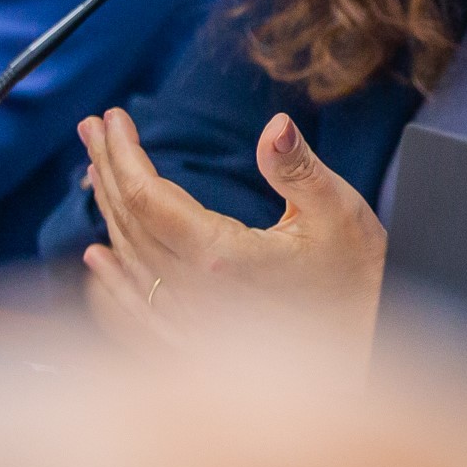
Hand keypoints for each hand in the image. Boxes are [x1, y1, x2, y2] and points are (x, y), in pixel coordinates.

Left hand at [80, 108, 386, 347]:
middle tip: (93, 127)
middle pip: (129, 223)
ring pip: (128, 262)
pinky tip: (97, 260)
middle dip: (107, 168)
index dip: (125, 152)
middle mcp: (195, 296)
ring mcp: (190, 326)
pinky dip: (110, 282)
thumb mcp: (338, 211)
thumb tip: (275, 126)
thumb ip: (297, 167)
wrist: (372, 349)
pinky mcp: (195, 346)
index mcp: (222, 258)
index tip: (113, 116)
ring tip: (94, 171)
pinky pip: (135, 311)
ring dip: (106, 211)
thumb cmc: (360, 280)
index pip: (149, 196)